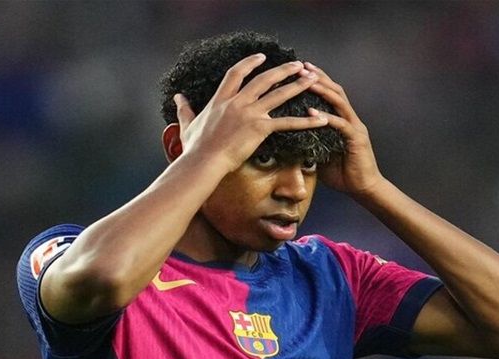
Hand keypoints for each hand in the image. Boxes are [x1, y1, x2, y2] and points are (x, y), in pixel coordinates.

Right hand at [173, 54, 328, 170]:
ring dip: (298, 85)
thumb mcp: (188, 124)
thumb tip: (177, 97)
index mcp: (221, 99)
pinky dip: (306, 121)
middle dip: (283, 70)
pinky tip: (321, 119)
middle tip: (297, 65)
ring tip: (312, 79)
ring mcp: (249, 113)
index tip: (261, 57)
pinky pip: (287, 122)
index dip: (250, 63)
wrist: (203, 161)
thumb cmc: (194, 148)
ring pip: (279, 94)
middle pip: (264, 79)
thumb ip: (184, 109)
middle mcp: (237, 102)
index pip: (237, 74)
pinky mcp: (260, 128)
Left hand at [304, 63, 385, 198]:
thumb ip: (309, 142)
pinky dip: (325, 116)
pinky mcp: (356, 138)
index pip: (329, 94)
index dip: (316, 80)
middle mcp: (350, 119)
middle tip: (301, 66)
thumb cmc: (342, 174)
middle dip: (318, 77)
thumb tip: (288, 138)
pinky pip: (339, 124)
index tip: (300, 69)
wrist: (364, 189)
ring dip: (322, 89)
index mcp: (342, 120)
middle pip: (335, 90)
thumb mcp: (320, 154)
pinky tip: (311, 111)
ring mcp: (354, 127)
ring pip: (339, 101)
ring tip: (306, 80)